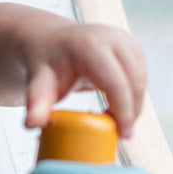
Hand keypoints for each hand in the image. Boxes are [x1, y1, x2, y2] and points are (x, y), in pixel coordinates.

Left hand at [21, 20, 146, 138]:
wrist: (50, 42)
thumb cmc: (46, 66)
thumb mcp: (38, 85)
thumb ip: (36, 105)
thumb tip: (31, 125)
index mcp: (89, 46)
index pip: (115, 83)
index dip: (123, 111)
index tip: (123, 135)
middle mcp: (111, 38)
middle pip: (133, 82)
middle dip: (132, 111)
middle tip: (121, 135)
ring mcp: (125, 40)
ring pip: (141, 81)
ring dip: (134, 105)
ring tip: (113, 121)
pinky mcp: (133, 47)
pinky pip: (141, 78)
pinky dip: (134, 96)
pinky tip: (117, 108)